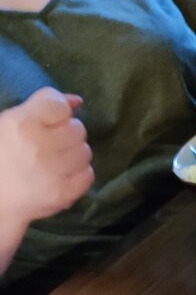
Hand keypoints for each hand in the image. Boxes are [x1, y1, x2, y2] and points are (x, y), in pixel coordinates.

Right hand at [0, 87, 93, 231]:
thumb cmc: (3, 153)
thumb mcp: (13, 122)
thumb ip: (44, 106)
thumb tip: (78, 101)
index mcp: (22, 124)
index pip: (59, 104)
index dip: (59, 110)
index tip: (50, 120)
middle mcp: (40, 147)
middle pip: (78, 128)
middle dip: (68, 132)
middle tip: (53, 142)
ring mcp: (54, 172)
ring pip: (85, 152)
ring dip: (75, 153)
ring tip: (58, 159)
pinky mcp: (64, 194)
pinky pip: (88, 174)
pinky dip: (79, 172)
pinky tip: (64, 173)